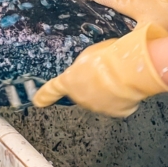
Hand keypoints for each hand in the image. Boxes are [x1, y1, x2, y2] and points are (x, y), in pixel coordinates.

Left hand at [33, 22, 167, 116]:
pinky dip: (121, 97)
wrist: (129, 71)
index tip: (38, 101)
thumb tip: (86, 71)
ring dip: (106, 91)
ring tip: (118, 76)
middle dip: (89, 84)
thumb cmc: (108, 57)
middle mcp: (80, 98)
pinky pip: (117, 104)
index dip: (44, 95)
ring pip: (99, 98)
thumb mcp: (88, 54)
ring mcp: (98, 107)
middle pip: (81, 92)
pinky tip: (127, 86)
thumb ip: (82, 66)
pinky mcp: (116, 112)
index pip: (52, 90)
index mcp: (69, 82)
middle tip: (102, 72)